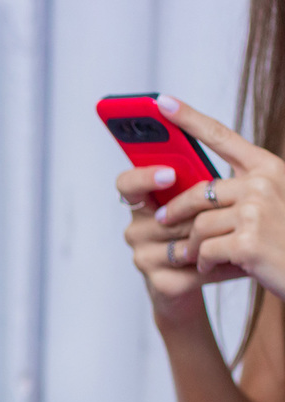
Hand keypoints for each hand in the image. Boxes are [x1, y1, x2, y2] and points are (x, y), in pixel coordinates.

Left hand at [117, 96, 284, 314]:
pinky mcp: (247, 241)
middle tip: (162, 220)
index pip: (221, 135)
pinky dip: (204, 262)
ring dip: (193, 245)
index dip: (189, 118)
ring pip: (198, 225)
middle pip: (198, 192)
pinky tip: (215, 266)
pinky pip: (204, 250)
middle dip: (176, 211)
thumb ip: (239, 192)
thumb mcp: (271, 205)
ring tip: (200, 255)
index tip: (161, 103)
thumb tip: (195, 193)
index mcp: (268, 168)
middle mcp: (263, 183)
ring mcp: (256, 212)